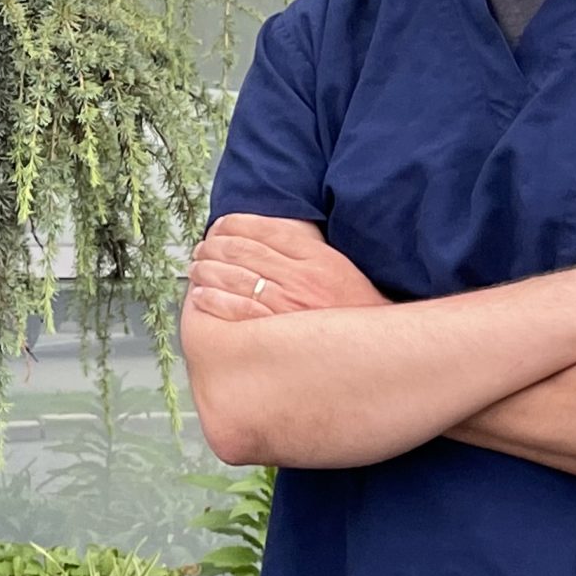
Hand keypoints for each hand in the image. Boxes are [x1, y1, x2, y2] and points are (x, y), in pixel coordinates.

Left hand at [187, 214, 388, 320]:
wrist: (378, 351)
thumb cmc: (355, 310)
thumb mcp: (338, 269)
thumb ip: (306, 251)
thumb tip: (267, 238)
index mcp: (317, 258)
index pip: (265, 229)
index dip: (235, 224)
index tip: (220, 226)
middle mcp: (301, 278)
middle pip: (243, 251)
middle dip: (214, 246)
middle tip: (200, 249)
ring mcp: (288, 305)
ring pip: (234, 277)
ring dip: (207, 271)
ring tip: (197, 269)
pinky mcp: (278, 333)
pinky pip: (235, 309)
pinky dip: (213, 300)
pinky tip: (202, 296)